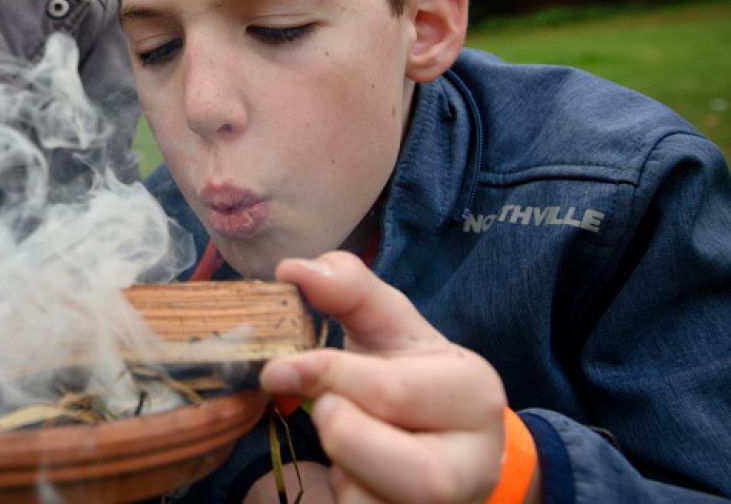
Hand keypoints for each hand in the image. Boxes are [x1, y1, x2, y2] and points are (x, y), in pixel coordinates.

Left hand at [258, 251, 509, 503]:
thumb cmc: (409, 375)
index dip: (326, 377)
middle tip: (323, 411)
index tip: (277, 370)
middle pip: (412, 472)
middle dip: (344, 436)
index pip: (391, 392)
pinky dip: (343, 496)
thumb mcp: (385, 324)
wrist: (444, 439)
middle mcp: (475, 461)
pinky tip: (352, 474)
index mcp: (472, 393)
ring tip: (346, 442)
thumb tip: (293, 270)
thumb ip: (347, 289)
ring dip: (342, 473)